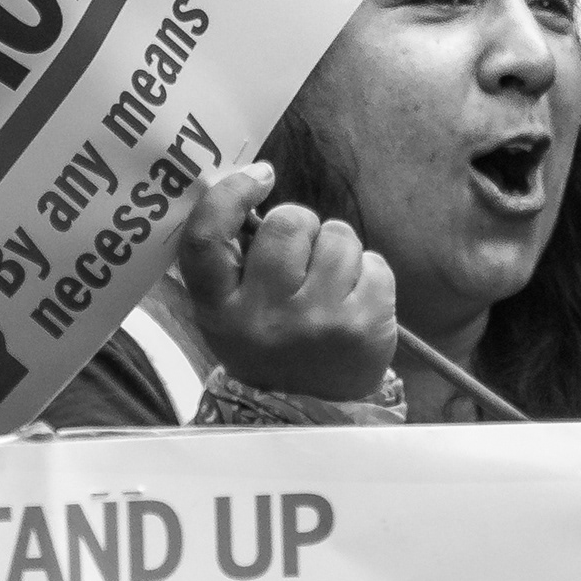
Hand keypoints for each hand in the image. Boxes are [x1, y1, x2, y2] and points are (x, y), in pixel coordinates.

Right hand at [174, 163, 397, 402]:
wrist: (316, 405)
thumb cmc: (273, 338)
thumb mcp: (232, 310)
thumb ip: (232, 258)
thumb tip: (245, 180)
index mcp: (219, 309)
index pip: (206, 239)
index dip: (229, 195)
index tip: (259, 174)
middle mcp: (263, 316)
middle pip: (286, 225)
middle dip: (302, 224)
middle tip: (303, 250)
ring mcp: (315, 322)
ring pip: (337, 236)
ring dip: (339, 248)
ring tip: (331, 281)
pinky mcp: (362, 325)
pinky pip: (374, 263)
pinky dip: (370, 273)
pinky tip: (357, 300)